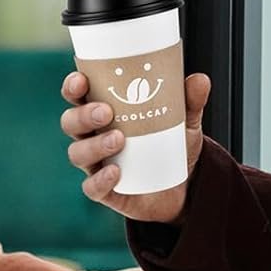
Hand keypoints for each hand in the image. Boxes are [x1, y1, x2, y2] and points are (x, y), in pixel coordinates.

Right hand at [60, 72, 210, 223]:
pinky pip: (92, 187)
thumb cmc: (171, 145)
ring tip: (118, 140)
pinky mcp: (105, 191)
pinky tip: (116, 172)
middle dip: (83, 115)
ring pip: (78, 153)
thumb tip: (200, 79)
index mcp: (104, 111)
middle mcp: (93, 136)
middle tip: (106, 111)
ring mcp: (97, 164)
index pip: (77, 95)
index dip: (73, 86)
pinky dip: (100, 179)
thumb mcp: (184, 121)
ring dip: (94, 145)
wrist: (183, 188)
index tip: (81, 79)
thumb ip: (190, 101)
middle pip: (71, 122)